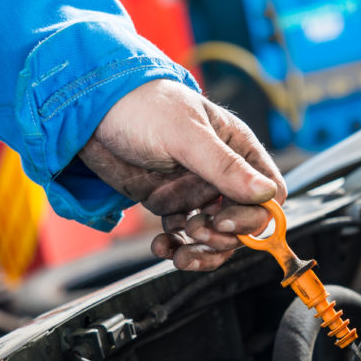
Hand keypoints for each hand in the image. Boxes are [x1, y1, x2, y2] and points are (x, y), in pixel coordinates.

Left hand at [79, 79, 286, 270]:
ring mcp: (197, 191)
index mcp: (238, 149)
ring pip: (215, 236)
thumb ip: (225, 167)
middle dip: (223, 237)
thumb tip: (266, 194)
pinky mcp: (171, 204)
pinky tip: (161, 246)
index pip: (269, 194)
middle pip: (244, 223)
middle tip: (196, 230)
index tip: (226, 223)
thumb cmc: (143, 107)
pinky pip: (184, 236)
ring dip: (201, 251)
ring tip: (180, 253)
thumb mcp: (186, 135)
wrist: (92, 112)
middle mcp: (222, 174)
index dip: (255, 216)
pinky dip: (175, 247)